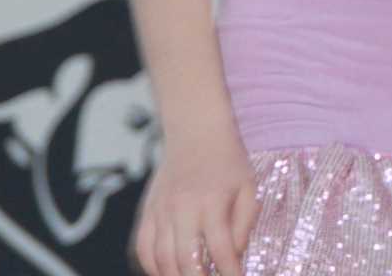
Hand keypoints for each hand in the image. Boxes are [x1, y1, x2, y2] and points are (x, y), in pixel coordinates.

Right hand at [132, 135, 255, 275]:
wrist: (195, 131)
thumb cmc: (227, 160)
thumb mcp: (248, 187)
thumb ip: (245, 223)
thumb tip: (236, 255)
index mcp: (212, 201)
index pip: (220, 248)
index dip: (230, 271)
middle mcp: (183, 208)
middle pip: (186, 259)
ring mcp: (161, 210)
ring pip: (161, 258)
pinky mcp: (147, 211)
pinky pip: (143, 247)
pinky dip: (152, 266)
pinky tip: (167, 272)